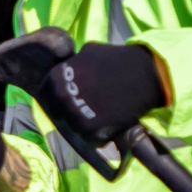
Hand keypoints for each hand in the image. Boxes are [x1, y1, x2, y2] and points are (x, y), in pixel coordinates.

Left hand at [0, 30, 165, 142]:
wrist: (143, 75)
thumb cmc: (117, 60)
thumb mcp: (88, 52)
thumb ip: (73, 63)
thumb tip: (68, 66)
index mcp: (56, 78)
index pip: (48, 95)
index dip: (63, 98)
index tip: (75, 98)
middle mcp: (61, 97)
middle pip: (61, 112)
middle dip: (75, 111)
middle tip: (93, 108)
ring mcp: (74, 114)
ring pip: (76, 127)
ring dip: (88, 124)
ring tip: (105, 114)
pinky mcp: (91, 130)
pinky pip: (92, 138)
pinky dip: (102, 134)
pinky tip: (112, 122)